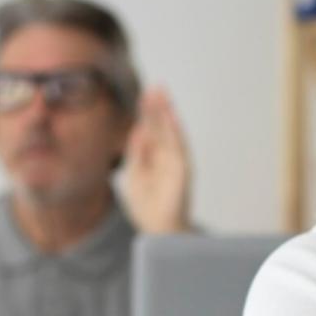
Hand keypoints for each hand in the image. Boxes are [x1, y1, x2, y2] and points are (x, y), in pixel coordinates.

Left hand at [120, 86, 191, 233]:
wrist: (159, 230)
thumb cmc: (147, 206)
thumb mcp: (134, 175)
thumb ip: (137, 153)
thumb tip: (137, 129)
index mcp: (153, 157)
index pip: (150, 130)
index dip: (147, 112)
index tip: (144, 93)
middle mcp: (166, 157)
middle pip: (161, 127)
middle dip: (157, 107)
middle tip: (155, 86)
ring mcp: (175, 163)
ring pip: (171, 132)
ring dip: (167, 113)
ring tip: (163, 95)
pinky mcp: (182, 170)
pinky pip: (179, 147)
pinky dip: (176, 131)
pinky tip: (171, 116)